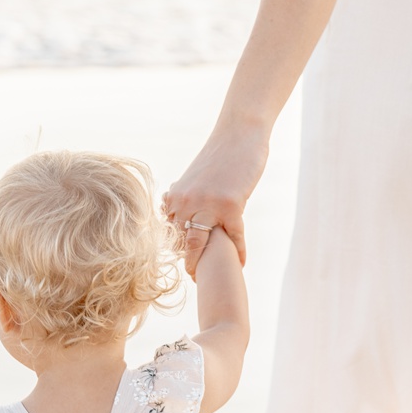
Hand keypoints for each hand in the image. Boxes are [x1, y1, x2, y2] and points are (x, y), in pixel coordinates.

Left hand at [162, 122, 267, 272]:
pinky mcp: (230, 205)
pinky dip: (238, 251)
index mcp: (176, 196)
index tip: (183, 264)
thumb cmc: (219, 156)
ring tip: (211, 278)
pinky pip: (233, 236)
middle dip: (187, 262)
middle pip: (182, 242)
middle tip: (195, 277)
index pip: (170, 232)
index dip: (177, 251)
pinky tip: (241, 262)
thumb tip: (173, 211)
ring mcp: (207, 204)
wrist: (239, 134)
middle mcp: (186, 201)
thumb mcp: (194, 178)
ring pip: (200, 243)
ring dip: (205, 263)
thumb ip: (184, 198)